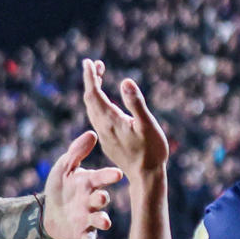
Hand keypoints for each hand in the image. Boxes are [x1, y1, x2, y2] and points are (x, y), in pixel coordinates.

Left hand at [40, 130, 122, 238]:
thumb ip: (76, 151)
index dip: (109, 176)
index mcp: (89, 183)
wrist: (47, 211)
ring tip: (104, 221)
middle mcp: (92, 201)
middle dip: (102, 198)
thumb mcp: (64, 167)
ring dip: (102, 220)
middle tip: (102, 197)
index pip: (101, 177)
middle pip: (101, 199)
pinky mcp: (82, 233)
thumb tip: (92, 133)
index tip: (117, 174)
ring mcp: (88, 218)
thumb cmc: (60, 187)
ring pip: (99, 220)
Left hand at [81, 59, 168, 179]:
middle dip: (91, 80)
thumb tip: (125, 81)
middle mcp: (102, 126)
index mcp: (110, 120)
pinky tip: (105, 101)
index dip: (90, 77)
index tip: (88, 62)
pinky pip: (97, 117)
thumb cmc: (151, 150)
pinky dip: (98, 103)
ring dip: (94, 91)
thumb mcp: (147, 125)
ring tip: (100, 76)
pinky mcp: (107, 140)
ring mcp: (103, 134)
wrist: (145, 176)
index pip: (94, 93)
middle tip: (95, 64)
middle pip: (90, 99)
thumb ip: (136, 103)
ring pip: (92, 108)